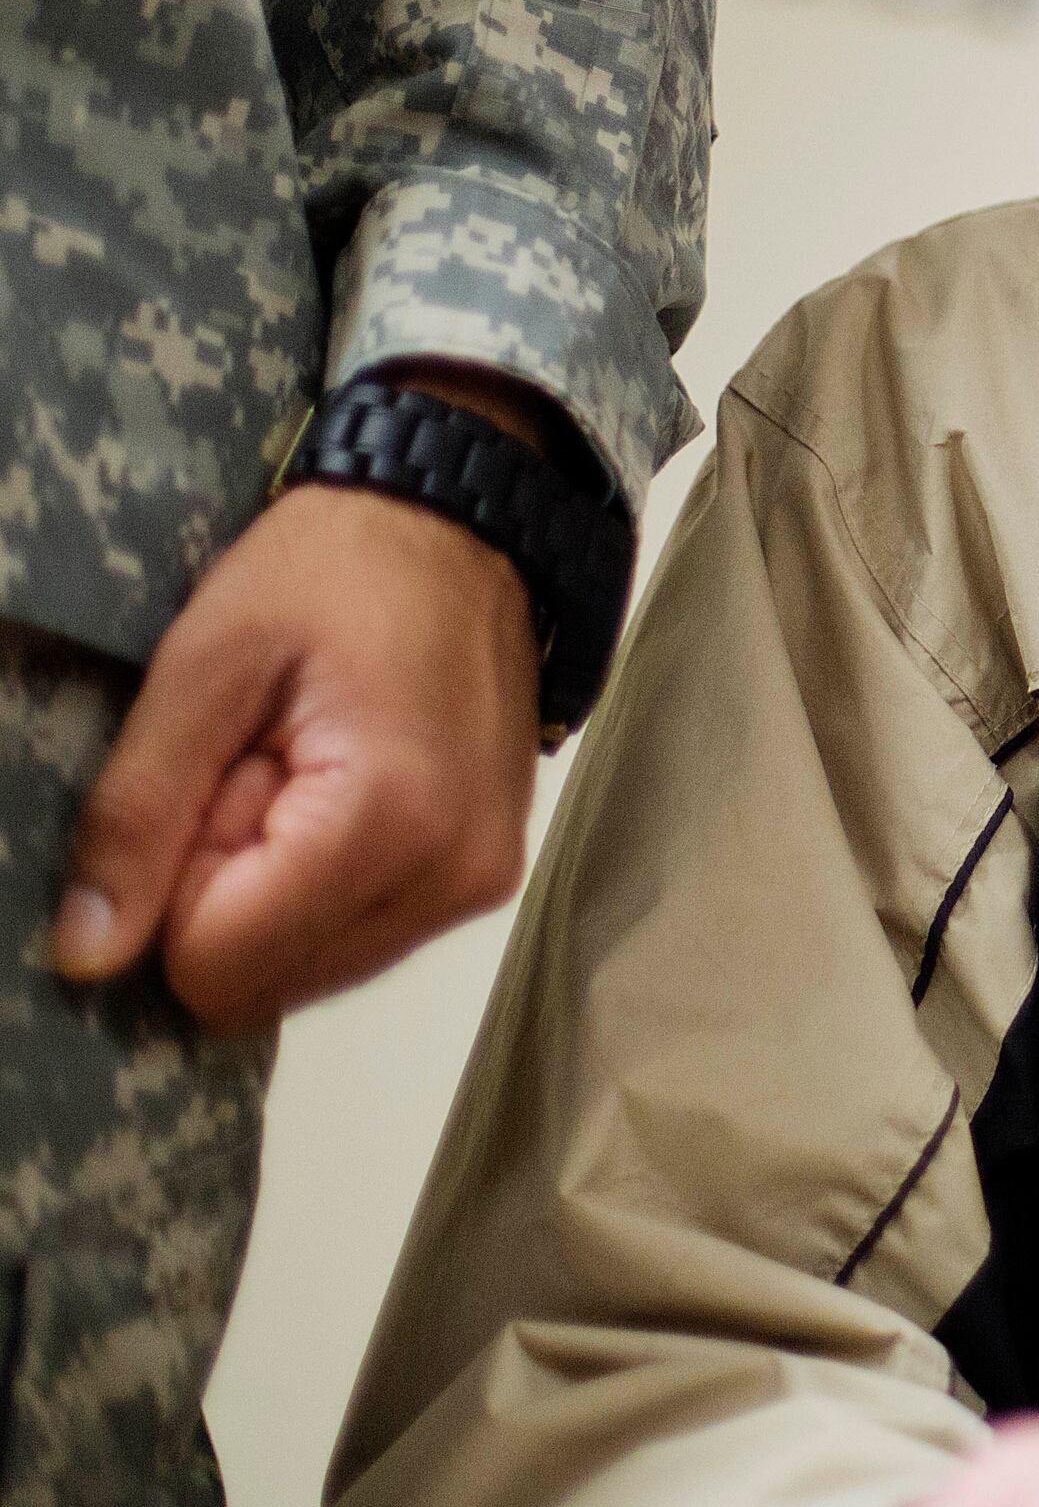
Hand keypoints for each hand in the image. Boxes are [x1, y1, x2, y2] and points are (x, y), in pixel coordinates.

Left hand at [49, 366, 550, 1032]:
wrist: (462, 523)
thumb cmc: (332, 571)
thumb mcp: (205, 665)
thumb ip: (139, 813)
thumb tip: (86, 955)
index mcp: (390, 825)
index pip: (221, 965)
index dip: (174, 891)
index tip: (213, 783)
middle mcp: (455, 882)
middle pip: (267, 983)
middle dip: (226, 898)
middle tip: (251, 774)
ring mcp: (480, 887)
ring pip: (309, 973)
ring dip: (272, 895)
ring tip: (294, 774)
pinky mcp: (485, 880)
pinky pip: (360, 939)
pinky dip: (321, 886)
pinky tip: (335, 794)